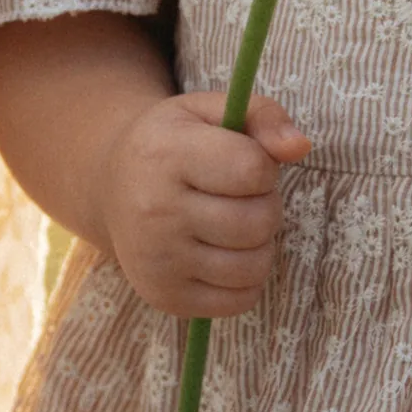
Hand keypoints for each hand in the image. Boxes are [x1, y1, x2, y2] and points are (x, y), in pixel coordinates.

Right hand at [95, 84, 308, 315]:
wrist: (111, 187)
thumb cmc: (174, 144)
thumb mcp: (209, 111)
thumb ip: (262, 116)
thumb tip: (299, 147)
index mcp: (166, 155)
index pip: (252, 170)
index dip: (263, 167)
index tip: (245, 163)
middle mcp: (154, 211)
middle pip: (258, 222)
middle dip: (265, 206)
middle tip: (240, 197)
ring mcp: (156, 260)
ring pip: (253, 266)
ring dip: (259, 245)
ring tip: (233, 225)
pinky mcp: (163, 295)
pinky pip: (240, 300)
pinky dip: (245, 280)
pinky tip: (223, 254)